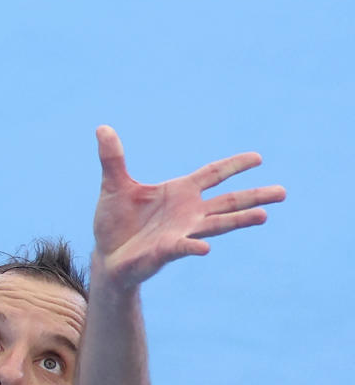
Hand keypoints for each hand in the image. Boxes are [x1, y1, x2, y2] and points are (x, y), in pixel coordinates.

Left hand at [92, 125, 285, 286]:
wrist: (106, 256)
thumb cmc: (115, 222)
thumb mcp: (114, 185)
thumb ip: (112, 159)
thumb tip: (102, 128)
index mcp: (180, 192)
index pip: (213, 174)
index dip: (234, 165)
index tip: (259, 158)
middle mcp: (187, 212)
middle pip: (227, 202)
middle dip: (254, 196)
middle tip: (283, 192)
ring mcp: (180, 233)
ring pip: (216, 225)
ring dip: (239, 221)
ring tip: (264, 216)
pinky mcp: (165, 252)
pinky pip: (182, 248)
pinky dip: (192, 247)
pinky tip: (204, 249)